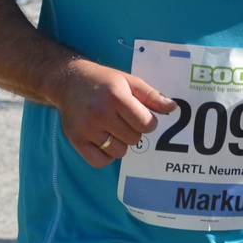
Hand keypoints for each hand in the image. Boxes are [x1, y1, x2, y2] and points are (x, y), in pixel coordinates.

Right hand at [51, 59, 175, 167]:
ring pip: (119, 152)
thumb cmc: (104, 81)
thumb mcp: (130, 81)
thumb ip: (152, 96)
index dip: (149, 121)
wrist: (70, 81)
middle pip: (134, 139)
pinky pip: (100, 161)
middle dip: (134, 130)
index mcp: (116, 97)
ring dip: (121, 143)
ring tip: (113, 128)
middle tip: (123, 119)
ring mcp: (86, 129)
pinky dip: (106, 155)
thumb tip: (172, 107)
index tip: (141, 115)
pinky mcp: (75, 140)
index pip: (146, 124)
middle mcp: (99, 114)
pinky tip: (104, 140)